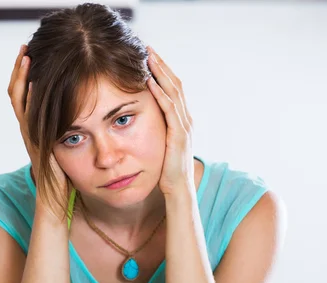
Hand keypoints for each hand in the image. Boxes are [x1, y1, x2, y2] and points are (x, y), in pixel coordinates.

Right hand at [7, 45, 67, 213]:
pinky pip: (25, 113)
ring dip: (21, 75)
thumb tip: (89, 118)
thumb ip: (71, 133)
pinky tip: (31, 78)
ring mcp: (28, 133)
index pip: (29, 95)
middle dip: (22, 68)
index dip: (29, 75)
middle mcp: (30, 127)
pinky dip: (25, 95)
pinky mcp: (32, 140)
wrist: (56, 202)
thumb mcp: (70, 150)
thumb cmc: (67, 181)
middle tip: (27, 47)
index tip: (37, 55)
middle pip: (19, 91)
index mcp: (38, 127)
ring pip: (18, 98)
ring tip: (26, 54)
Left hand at [146, 47, 194, 196]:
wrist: (178, 190)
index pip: (173, 89)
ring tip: (148, 57)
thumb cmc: (167, 171)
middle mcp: (185, 119)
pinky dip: (159, 93)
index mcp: (181, 120)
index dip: (162, 72)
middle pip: (175, 84)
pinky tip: (148, 81)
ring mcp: (184, 126)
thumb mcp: (160, 146)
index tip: (149, 57)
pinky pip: (168, 108)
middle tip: (148, 48)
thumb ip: (157, 132)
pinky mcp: (178, 134)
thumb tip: (141, 122)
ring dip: (160, 73)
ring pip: (173, 91)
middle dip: (161, 65)